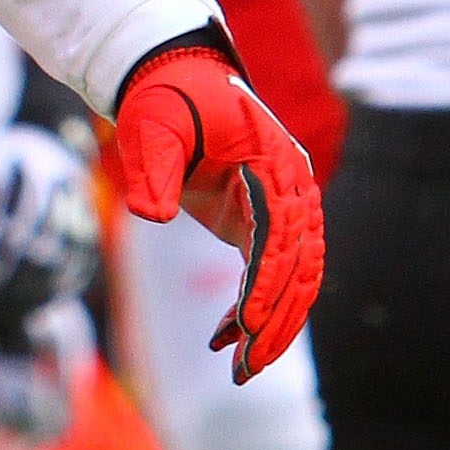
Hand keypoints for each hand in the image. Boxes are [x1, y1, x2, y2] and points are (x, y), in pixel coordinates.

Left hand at [111, 32, 322, 384]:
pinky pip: (273, 273)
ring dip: (274, 325)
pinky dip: (255, 308)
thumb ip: (152, 169)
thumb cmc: (163, 100)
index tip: (245, 322)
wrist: (172, 79)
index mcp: (274, 159)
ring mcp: (284, 205)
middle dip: (276, 319)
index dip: (266, 278)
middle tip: (244, 368)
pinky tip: (220, 337)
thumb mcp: (151, 126)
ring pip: (297, 277)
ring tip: (241, 370)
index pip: (280, 229)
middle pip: (300, 263)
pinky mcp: (266, 220)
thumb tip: (150, 215)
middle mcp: (292, 185)